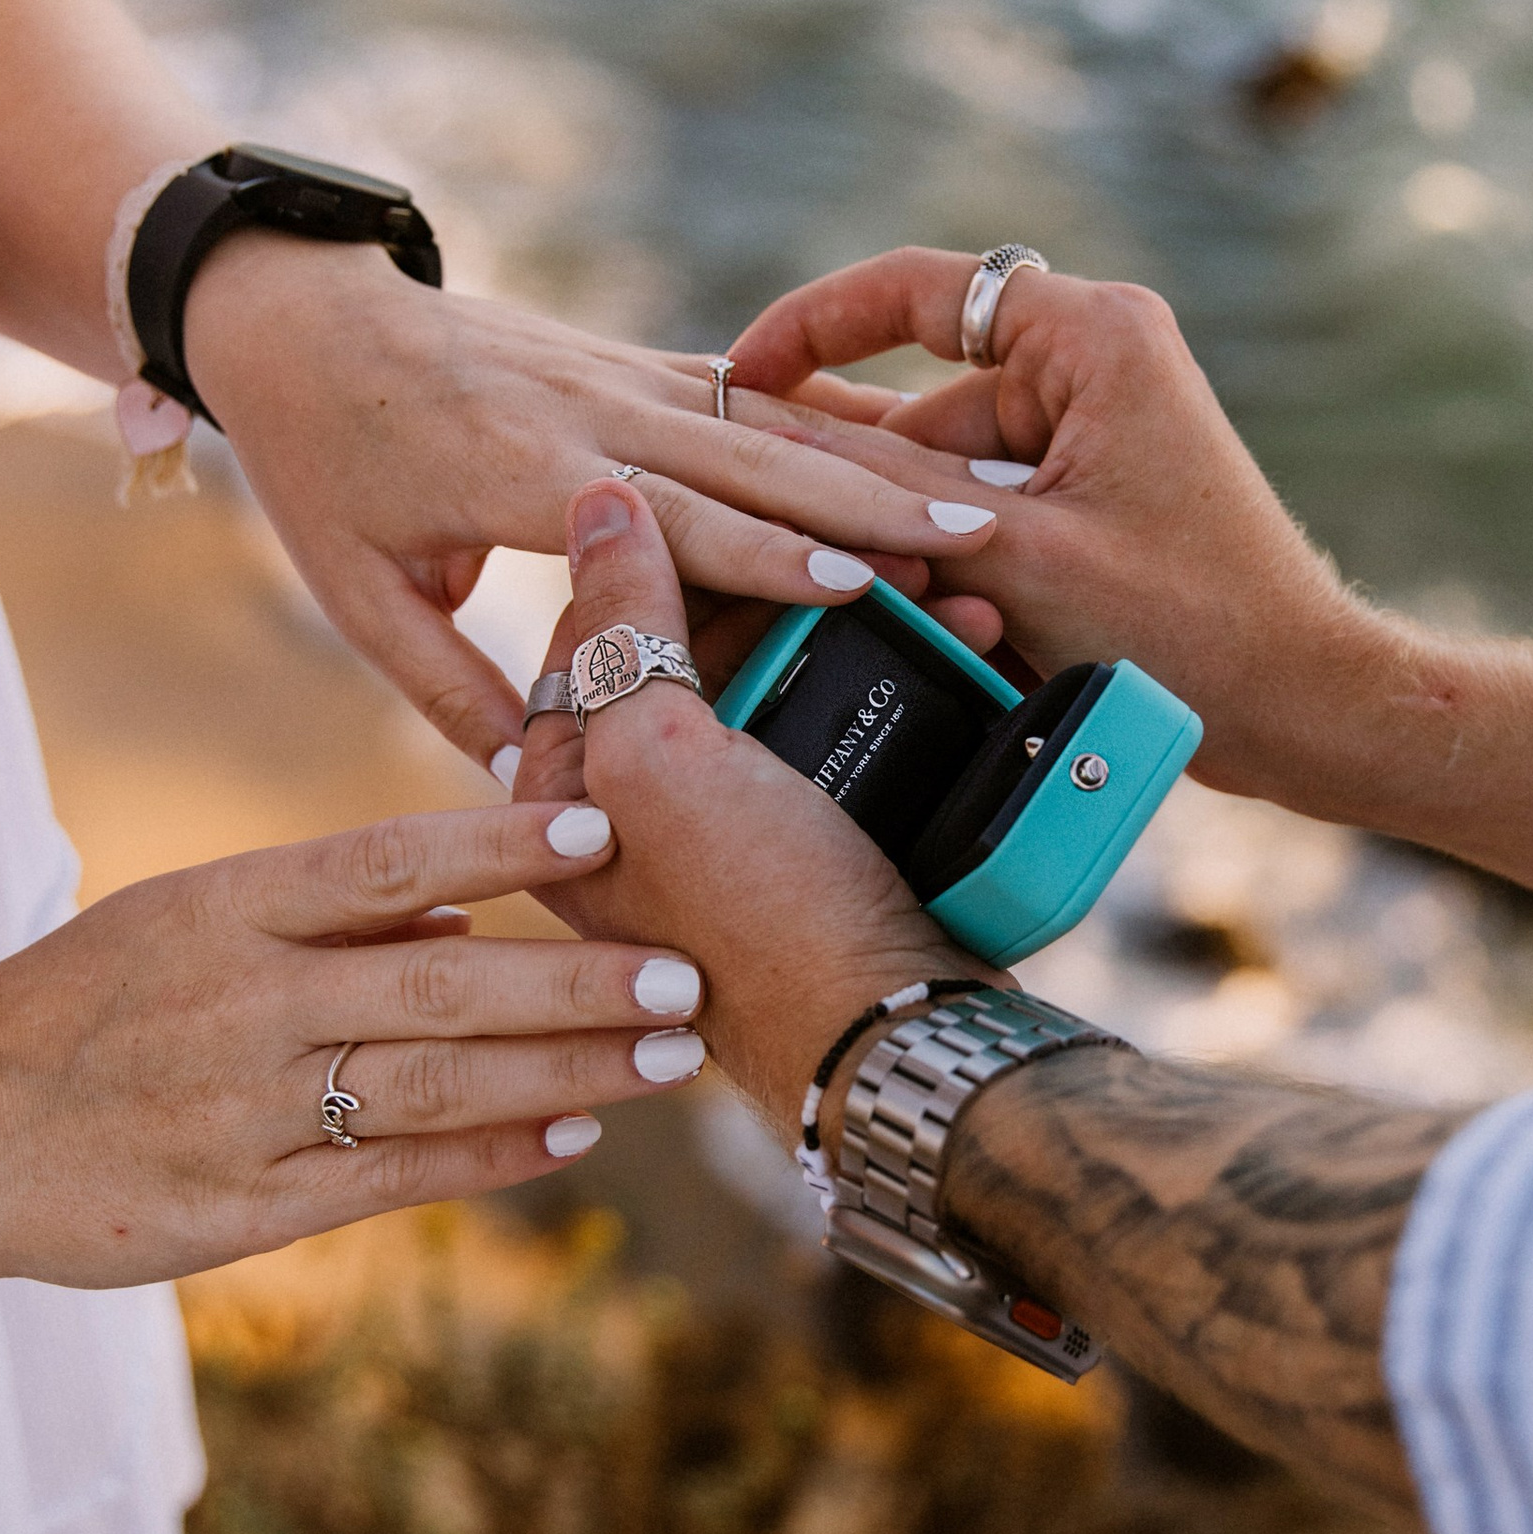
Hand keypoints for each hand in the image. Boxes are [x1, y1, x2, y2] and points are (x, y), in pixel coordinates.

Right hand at [0, 804, 717, 1297]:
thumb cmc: (75, 1010)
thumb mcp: (176, 920)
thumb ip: (318, 913)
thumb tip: (460, 906)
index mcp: (222, 908)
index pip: (382, 860)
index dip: (498, 849)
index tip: (601, 837)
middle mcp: (243, 1003)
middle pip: (438, 982)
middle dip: (575, 982)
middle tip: (686, 974)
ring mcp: (247, 1110)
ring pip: (434, 1083)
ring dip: (563, 1072)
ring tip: (664, 1057)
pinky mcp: (246, 1208)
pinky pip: (390, 1177)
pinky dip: (487, 1157)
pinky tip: (569, 1140)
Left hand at [179, 237, 1010, 771]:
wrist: (297, 312)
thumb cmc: (317, 465)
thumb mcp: (360, 595)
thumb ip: (450, 688)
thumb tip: (530, 790)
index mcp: (518, 472)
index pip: (665, 515)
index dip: (764, 551)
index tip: (858, 585)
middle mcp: (585, 410)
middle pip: (751, 457)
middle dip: (867, 498)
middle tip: (977, 534)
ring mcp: (617, 374)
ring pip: (771, 418)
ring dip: (876, 456)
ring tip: (980, 494)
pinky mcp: (634, 361)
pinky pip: (751, 391)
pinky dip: (837, 417)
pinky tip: (918, 439)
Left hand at [509, 484, 965, 1133]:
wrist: (895, 1037)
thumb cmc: (757, 919)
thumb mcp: (659, 763)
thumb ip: (624, 627)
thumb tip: (600, 496)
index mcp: (568, 794)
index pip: (603, 624)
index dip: (686, 549)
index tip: (772, 513)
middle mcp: (645, 805)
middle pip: (709, 640)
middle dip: (800, 583)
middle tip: (881, 550)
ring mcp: (741, 821)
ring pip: (794, 670)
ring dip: (874, 618)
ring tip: (945, 592)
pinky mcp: (829, 833)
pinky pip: (859, 720)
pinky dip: (912, 672)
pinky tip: (965, 640)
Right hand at [728, 249, 1396, 815]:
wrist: (1302, 709)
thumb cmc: (1186, 628)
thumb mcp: (1011, 557)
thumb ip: (886, 493)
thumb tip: (765, 443)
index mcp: (1090, 333)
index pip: (916, 288)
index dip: (812, 325)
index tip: (737, 378)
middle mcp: (1096, 359)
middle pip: (926, 399)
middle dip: (869, 481)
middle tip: (793, 546)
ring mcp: (1097, 429)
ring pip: (947, 470)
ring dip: (913, 540)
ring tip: (898, 614)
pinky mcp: (1095, 495)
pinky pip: (986, 511)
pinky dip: (954, 564)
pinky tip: (942, 629)